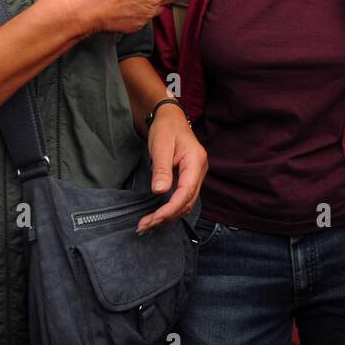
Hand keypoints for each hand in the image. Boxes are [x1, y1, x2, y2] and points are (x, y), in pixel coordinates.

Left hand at [136, 104, 205, 232]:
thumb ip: (162, 170)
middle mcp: (199, 171)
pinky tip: (156, 216)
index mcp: (196, 162)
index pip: (186, 192)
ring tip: (147, 225)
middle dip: (167, 217)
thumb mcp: (161, 147)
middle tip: (144, 226)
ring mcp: (195, 176)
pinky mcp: (188, 179)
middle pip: (187, 202)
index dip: (171, 208)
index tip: (154, 219)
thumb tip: (160, 192)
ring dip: (168, 216)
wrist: (170, 118)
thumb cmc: (166, 129)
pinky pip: (182, 199)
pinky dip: (170, 210)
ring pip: (185, 204)